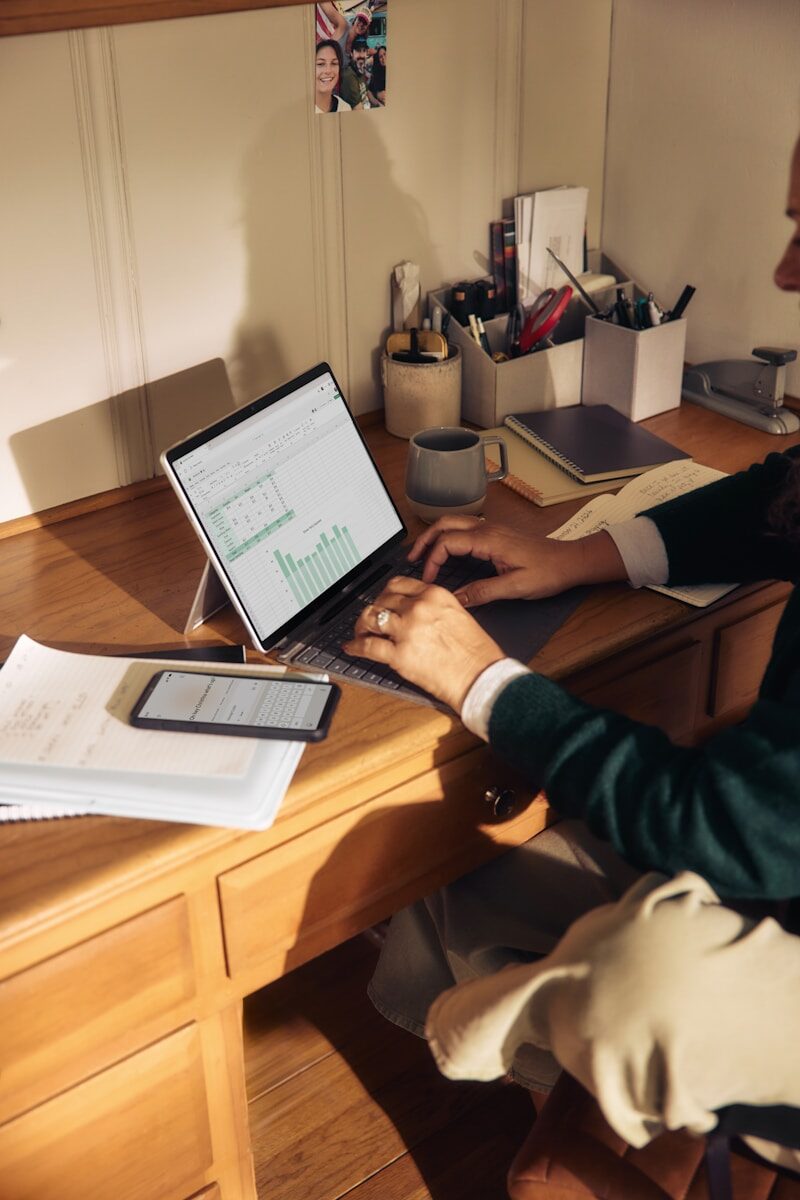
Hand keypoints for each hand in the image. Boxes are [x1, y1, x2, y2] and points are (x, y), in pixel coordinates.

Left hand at [343, 576, 504, 711]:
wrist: (482, 677)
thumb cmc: (477, 653)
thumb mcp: (459, 615)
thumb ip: (435, 609)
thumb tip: (415, 612)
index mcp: (435, 595)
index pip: (398, 584)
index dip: (385, 594)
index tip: (382, 601)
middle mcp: (419, 608)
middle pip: (381, 600)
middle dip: (373, 610)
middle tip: (370, 620)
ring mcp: (407, 630)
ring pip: (370, 618)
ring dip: (361, 626)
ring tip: (360, 633)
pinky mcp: (399, 655)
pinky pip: (367, 647)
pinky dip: (355, 647)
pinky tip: (352, 648)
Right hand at [408, 516, 625, 607]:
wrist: (570, 561)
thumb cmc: (548, 572)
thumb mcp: (515, 588)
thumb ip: (483, 592)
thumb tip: (456, 599)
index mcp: (489, 540)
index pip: (447, 542)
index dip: (432, 560)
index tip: (429, 580)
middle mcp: (488, 530)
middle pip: (445, 524)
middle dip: (424, 540)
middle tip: (412, 559)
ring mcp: (492, 529)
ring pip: (454, 523)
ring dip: (435, 535)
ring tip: (423, 554)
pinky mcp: (496, 534)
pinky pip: (464, 528)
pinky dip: (448, 536)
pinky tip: (446, 551)